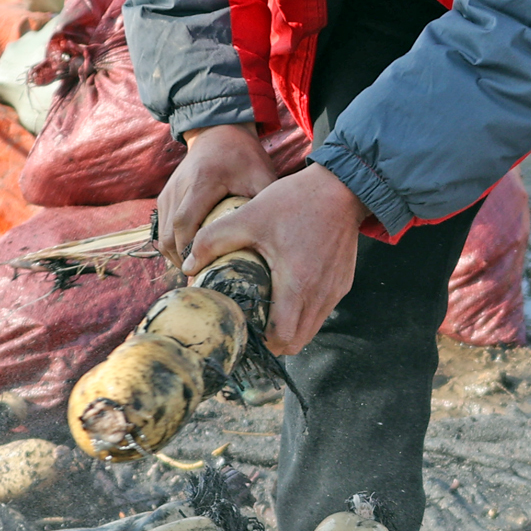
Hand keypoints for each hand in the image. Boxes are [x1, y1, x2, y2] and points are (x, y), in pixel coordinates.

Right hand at [158, 123, 278, 265]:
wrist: (219, 132)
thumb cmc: (244, 157)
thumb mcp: (262, 176)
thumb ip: (266, 203)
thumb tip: (277, 239)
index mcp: (202, 182)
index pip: (186, 223)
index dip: (190, 251)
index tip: (203, 272)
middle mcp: (179, 187)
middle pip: (170, 235)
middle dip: (182, 261)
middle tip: (203, 280)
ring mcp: (168, 192)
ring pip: (162, 235)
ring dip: (176, 256)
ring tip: (197, 272)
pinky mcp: (164, 197)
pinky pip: (161, 229)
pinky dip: (173, 247)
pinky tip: (191, 258)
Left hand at [191, 166, 365, 356]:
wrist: (341, 188)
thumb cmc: (296, 201)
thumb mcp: (249, 216)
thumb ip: (213, 240)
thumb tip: (188, 266)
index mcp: (296, 284)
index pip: (282, 337)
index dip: (262, 341)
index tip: (246, 330)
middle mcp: (320, 294)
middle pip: (297, 342)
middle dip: (275, 341)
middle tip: (254, 326)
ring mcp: (334, 291)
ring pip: (312, 329)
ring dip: (291, 328)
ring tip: (269, 312)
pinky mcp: (343, 284)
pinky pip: (322, 311)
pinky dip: (305, 312)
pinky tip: (290, 292)